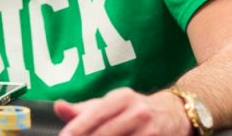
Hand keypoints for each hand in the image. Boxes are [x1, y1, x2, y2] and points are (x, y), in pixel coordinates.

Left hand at [54, 88, 189, 135]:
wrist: (174, 114)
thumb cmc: (134, 109)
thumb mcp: (112, 104)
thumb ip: (83, 109)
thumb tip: (58, 106)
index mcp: (122, 98)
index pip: (96, 113)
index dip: (78, 128)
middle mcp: (137, 112)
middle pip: (106, 133)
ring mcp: (149, 131)